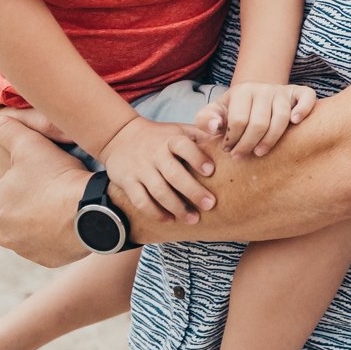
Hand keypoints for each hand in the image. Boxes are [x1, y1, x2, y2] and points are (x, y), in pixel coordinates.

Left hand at [0, 112, 98, 266]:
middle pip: (7, 214)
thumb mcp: (29, 144)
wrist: (93, 210)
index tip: (28, 176)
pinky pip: (46, 246)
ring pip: (25, 232)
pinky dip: (54, 235)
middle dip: (21, 204)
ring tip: (60, 202)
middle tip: (46, 187)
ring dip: (37, 221)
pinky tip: (70, 218)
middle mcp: (2, 234)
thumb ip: (4, 130)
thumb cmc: (57, 177)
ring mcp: (24, 250)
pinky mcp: (47, 260)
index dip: (7, 184)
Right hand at [95, 116, 217, 223]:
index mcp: (171, 139)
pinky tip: (169, 220)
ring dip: (176, 207)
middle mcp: (155, 153)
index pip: (184, 146)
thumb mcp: (179, 129)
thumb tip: (229, 140)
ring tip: (193, 219)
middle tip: (210, 205)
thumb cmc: (161, 137)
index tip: (211, 171)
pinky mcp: (127, 182)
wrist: (121, 136)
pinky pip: (140, 200)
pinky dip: (155, 212)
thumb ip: (202, 134)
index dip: (197, 158)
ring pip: (158, 190)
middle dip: (192, 190)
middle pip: (174, 173)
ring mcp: (140, 169)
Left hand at [196, 82, 316, 156]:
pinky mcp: (298, 93)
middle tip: (241, 156)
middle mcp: (264, 88)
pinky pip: (307, 97)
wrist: (254, 95)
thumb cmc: (233, 110)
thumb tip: (215, 128)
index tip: (228, 150)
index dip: (232, 140)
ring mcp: (282, 91)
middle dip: (248, 144)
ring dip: (271, 140)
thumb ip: (206, 119)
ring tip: (260, 153)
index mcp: (242, 91)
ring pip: (281, 118)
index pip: (238, 120)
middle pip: (259, 122)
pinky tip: (295, 122)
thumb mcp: (215, 112)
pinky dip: (304, 109)